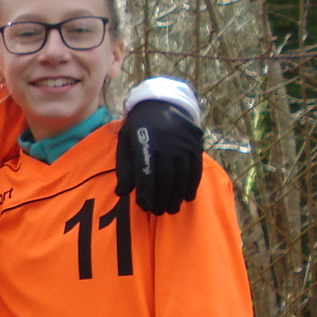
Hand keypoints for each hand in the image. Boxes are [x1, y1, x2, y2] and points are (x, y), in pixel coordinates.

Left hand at [115, 99, 202, 214]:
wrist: (161, 104)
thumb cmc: (137, 128)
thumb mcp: (125, 142)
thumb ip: (124, 167)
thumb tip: (121, 192)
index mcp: (145, 142)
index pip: (146, 172)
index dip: (145, 191)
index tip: (144, 207)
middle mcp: (167, 143)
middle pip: (166, 176)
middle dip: (162, 197)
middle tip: (159, 212)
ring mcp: (183, 143)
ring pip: (183, 174)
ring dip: (177, 195)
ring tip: (172, 209)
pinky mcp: (195, 144)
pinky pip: (196, 168)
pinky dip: (192, 184)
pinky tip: (187, 197)